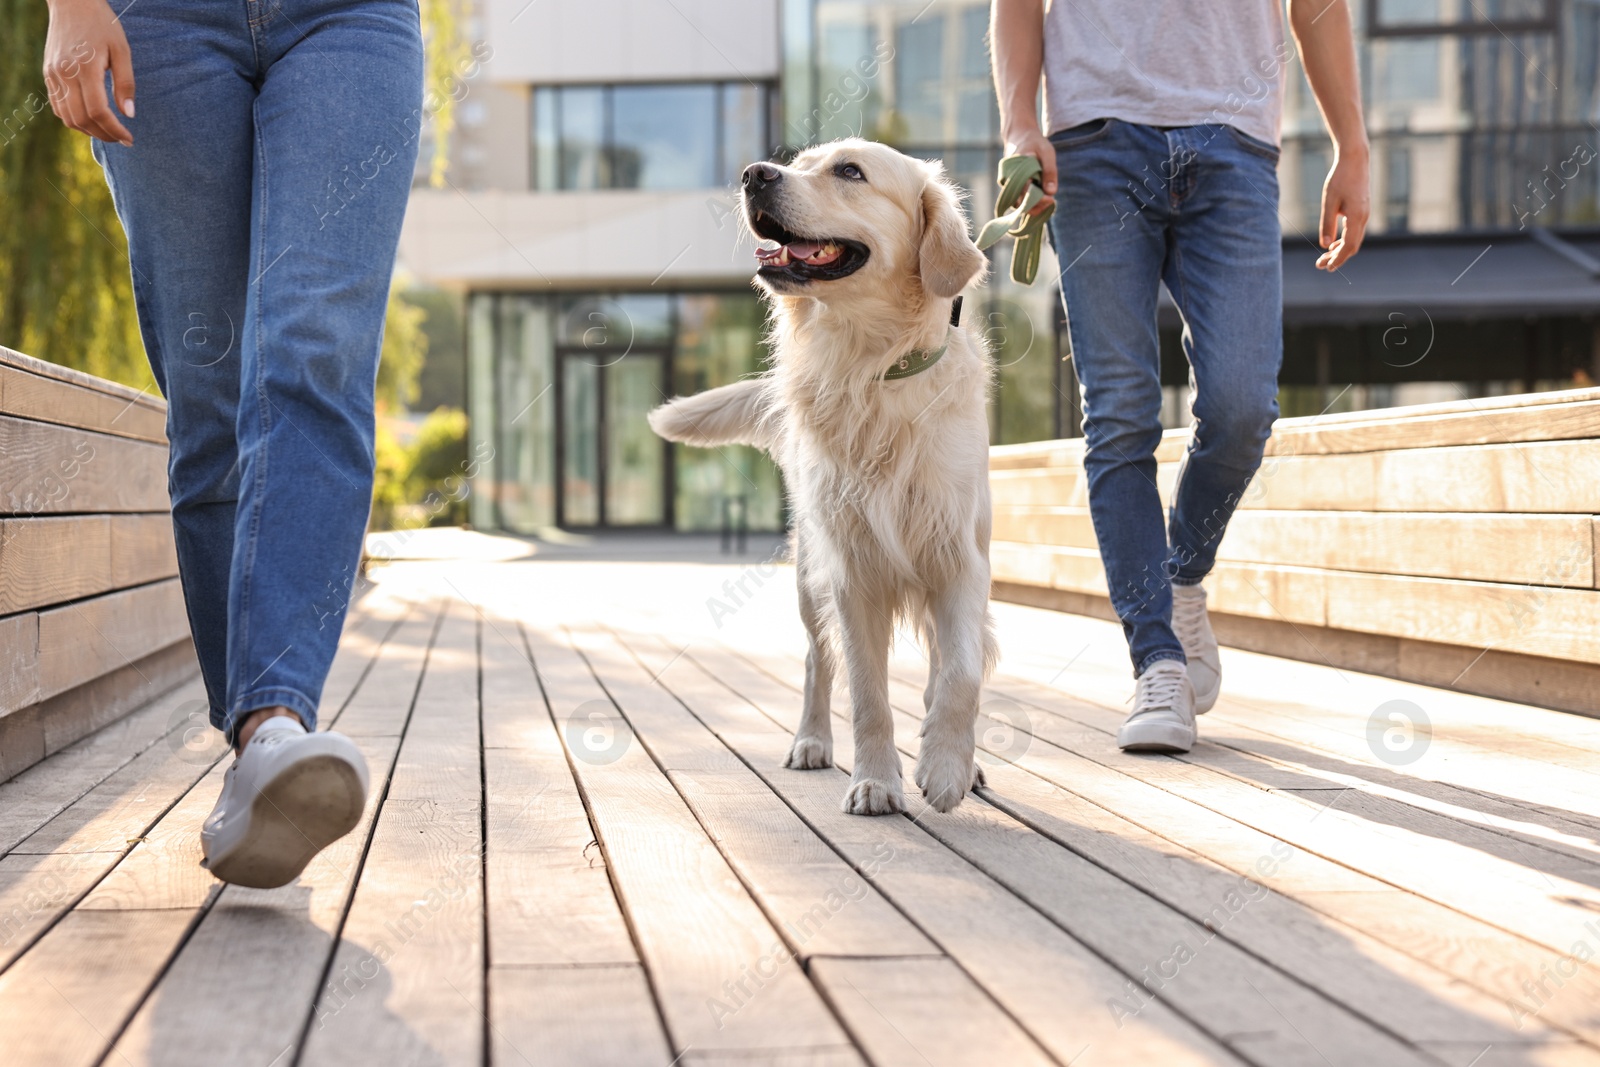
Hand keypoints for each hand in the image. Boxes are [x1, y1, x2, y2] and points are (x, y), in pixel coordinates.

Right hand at [43, 0, 134, 145]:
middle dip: (104, 134)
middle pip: (82, 119)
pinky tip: (90, 120)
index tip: (129, 138)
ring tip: (108, 132)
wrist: (72, 3)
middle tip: (121, 139)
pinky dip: (73, 118)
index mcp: (85, 68)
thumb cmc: (102, 24)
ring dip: (88, 130)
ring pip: (67, 116)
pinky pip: (57, 105)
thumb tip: (129, 114)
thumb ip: (125, 83)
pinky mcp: (48, 73)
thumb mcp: (121, 50)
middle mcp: (65, 74)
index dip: (114, 130)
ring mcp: (53, 74)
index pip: (99, 111)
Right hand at [1005, 126, 1056, 216]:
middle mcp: (1008, 180)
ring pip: (1018, 205)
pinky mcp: (1012, 187)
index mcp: (1016, 170)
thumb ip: (1049, 171)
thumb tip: (1051, 193)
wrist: (1020, 137)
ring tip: (1048, 200)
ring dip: (1034, 206)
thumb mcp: (1047, 152)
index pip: (1024, 192)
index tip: (1051, 199)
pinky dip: (1031, 202)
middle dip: (1036, 207)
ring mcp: (1008, 185)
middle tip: (1051, 201)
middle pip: (1019, 204)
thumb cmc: (1035, 143)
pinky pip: (1019, 200)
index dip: (1037, 200)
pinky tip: (1043, 198)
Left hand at [1316, 149, 1367, 270]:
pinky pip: (1354, 231)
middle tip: (1320, 266)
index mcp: (1357, 217)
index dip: (1338, 259)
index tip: (1327, 268)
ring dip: (1339, 249)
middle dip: (1337, 257)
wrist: (1355, 160)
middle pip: (1352, 245)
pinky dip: (1344, 239)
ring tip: (1324, 257)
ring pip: (1354, 239)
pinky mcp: (1362, 210)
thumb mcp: (1329, 202)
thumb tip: (1325, 245)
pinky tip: (1332, 243)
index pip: (1348, 245)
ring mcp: (1364, 214)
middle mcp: (1364, 217)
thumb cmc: (1340, 178)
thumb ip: (1327, 224)